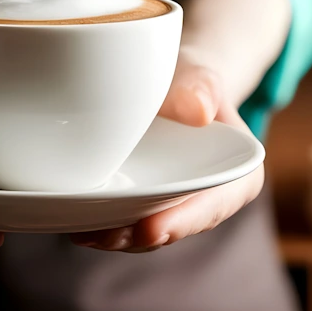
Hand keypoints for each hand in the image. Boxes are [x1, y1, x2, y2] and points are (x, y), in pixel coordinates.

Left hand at [69, 47, 265, 251]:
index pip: (213, 206)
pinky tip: (75, 221)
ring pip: (145, 231)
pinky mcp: (144, 204)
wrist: (170, 84)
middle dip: (138, 236)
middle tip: (103, 235)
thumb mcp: (199, 74)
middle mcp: (206, 199)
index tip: (152, 228)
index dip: (183, 221)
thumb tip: (197, 110)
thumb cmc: (188, 81)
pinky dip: (102, 223)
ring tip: (81, 231)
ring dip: (114, 235)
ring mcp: (173, 204)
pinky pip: (125, 220)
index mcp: (236, 175)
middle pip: (173, 226)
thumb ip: (200, 87)